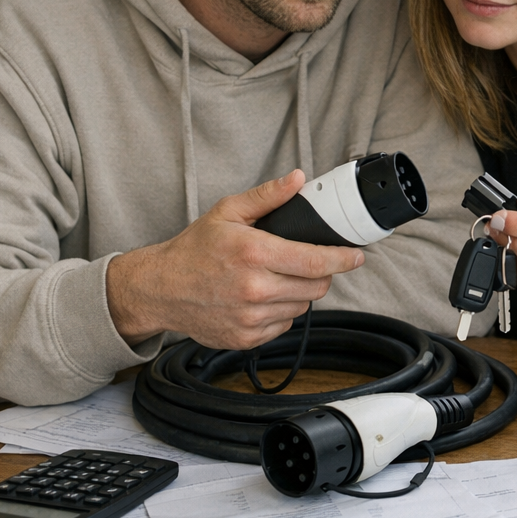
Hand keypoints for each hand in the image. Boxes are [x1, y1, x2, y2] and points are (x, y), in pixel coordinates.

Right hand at [106, 171, 364, 348]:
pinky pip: (284, 323)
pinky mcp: (246, 338)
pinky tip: (264, 296)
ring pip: (303, 305)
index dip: (343, 259)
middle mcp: (255, 289)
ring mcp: (251, 318)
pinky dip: (282, 310)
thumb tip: (298, 179)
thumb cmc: (194, 249)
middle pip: (316, 286)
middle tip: (308, 262)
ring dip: (301, 291)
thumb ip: (268, 196)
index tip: (356, 256)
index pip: (316, 261)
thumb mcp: (228, 212)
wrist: (160, 289)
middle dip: (321, 273)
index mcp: (254, 253)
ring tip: (279, 277)